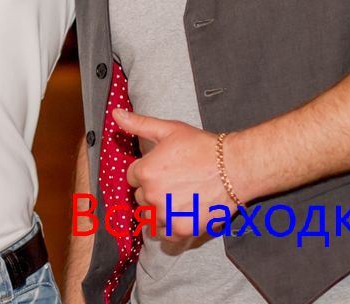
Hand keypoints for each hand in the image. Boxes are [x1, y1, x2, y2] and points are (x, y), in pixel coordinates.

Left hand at [115, 110, 230, 238]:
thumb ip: (138, 124)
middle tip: (174, 182)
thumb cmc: (202, 147)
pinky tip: (181, 215)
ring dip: (158, 210)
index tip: (163, 169)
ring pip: (150, 217)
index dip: (147, 172)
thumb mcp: (169, 130)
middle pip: (140, 197)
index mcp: (145, 172)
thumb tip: (115, 113)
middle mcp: (151, 195)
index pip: (133, 177)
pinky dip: (169, 228)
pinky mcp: (181, 230)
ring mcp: (166, 214)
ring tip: (177, 199)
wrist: (234, 168)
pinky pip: (164, 235)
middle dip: (152, 191)